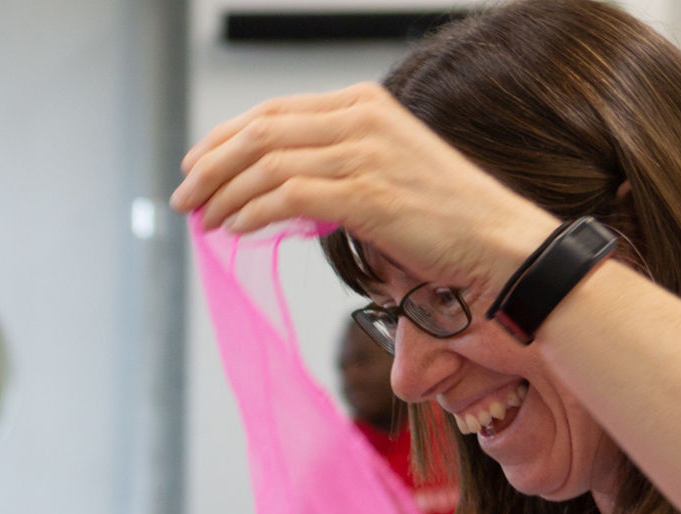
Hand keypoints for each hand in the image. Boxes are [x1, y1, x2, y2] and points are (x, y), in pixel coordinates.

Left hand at [175, 84, 554, 299]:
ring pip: (268, 163)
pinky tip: (235, 230)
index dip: (224, 138)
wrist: (497, 242)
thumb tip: (275, 191)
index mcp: (363, 104)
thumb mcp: (383, 173)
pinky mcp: (367, 193)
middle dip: (211, 165)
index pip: (274, 112)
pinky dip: (253, 213)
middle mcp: (362, 118)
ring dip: (224, 194)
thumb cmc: (442, 219)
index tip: (194, 166)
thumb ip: (333, 168)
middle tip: (183, 198)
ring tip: (203, 221)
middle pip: (261, 132)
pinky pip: (289, 197)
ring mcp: (365, 153)